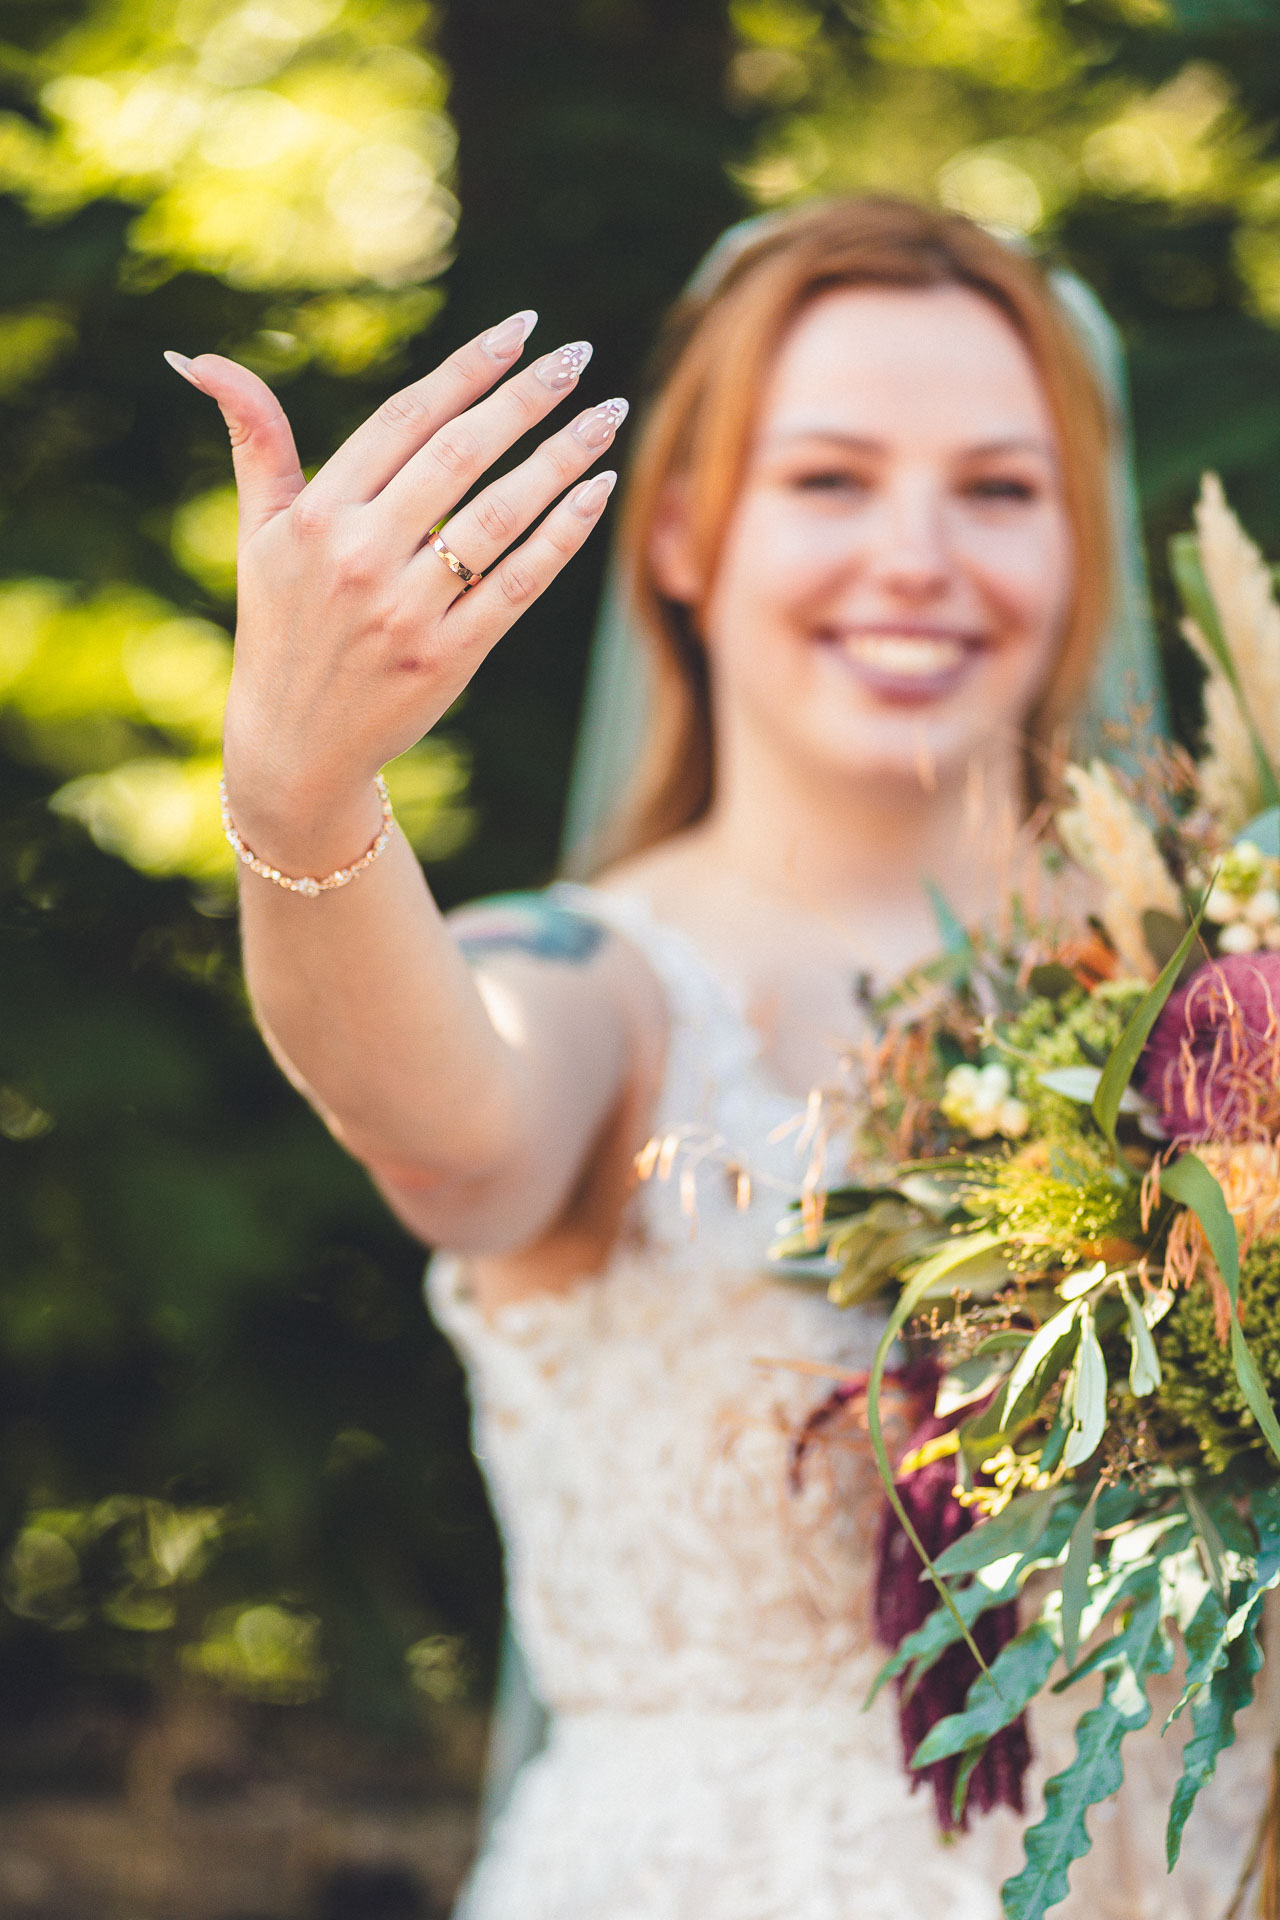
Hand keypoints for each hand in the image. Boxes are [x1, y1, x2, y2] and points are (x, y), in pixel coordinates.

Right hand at [167, 312, 623, 868]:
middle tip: (577, 356)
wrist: (295, 746)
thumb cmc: (280, 625)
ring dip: (561, 458)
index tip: (521, 326)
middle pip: (460, 456)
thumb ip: (254, 442)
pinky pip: (519, 585)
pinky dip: (563, 536)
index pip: (406, 419)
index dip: (468, 369)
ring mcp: (407, 611)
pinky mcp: (447, 659)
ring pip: (500, 517)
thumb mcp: (256, 533)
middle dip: (526, 398)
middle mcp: (361, 557)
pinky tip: (599, 490)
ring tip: (606, 415)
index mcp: (317, 515)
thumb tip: (201, 359)